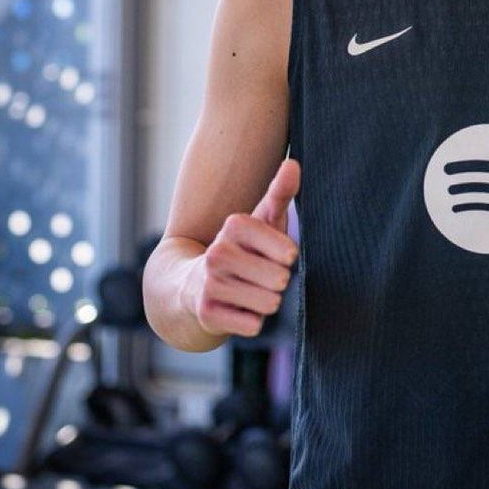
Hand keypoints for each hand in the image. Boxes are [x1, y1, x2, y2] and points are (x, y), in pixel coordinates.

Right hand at [189, 158, 300, 338]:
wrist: (194, 283)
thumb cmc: (243, 248)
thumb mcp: (263, 219)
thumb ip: (281, 193)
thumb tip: (293, 163)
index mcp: (234, 225)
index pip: (288, 251)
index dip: (288, 257)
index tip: (277, 254)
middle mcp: (217, 252)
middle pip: (279, 279)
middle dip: (277, 281)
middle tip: (261, 275)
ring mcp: (209, 283)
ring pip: (268, 303)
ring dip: (267, 302)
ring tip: (250, 290)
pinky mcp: (207, 313)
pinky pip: (253, 325)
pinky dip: (253, 321)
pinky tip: (238, 308)